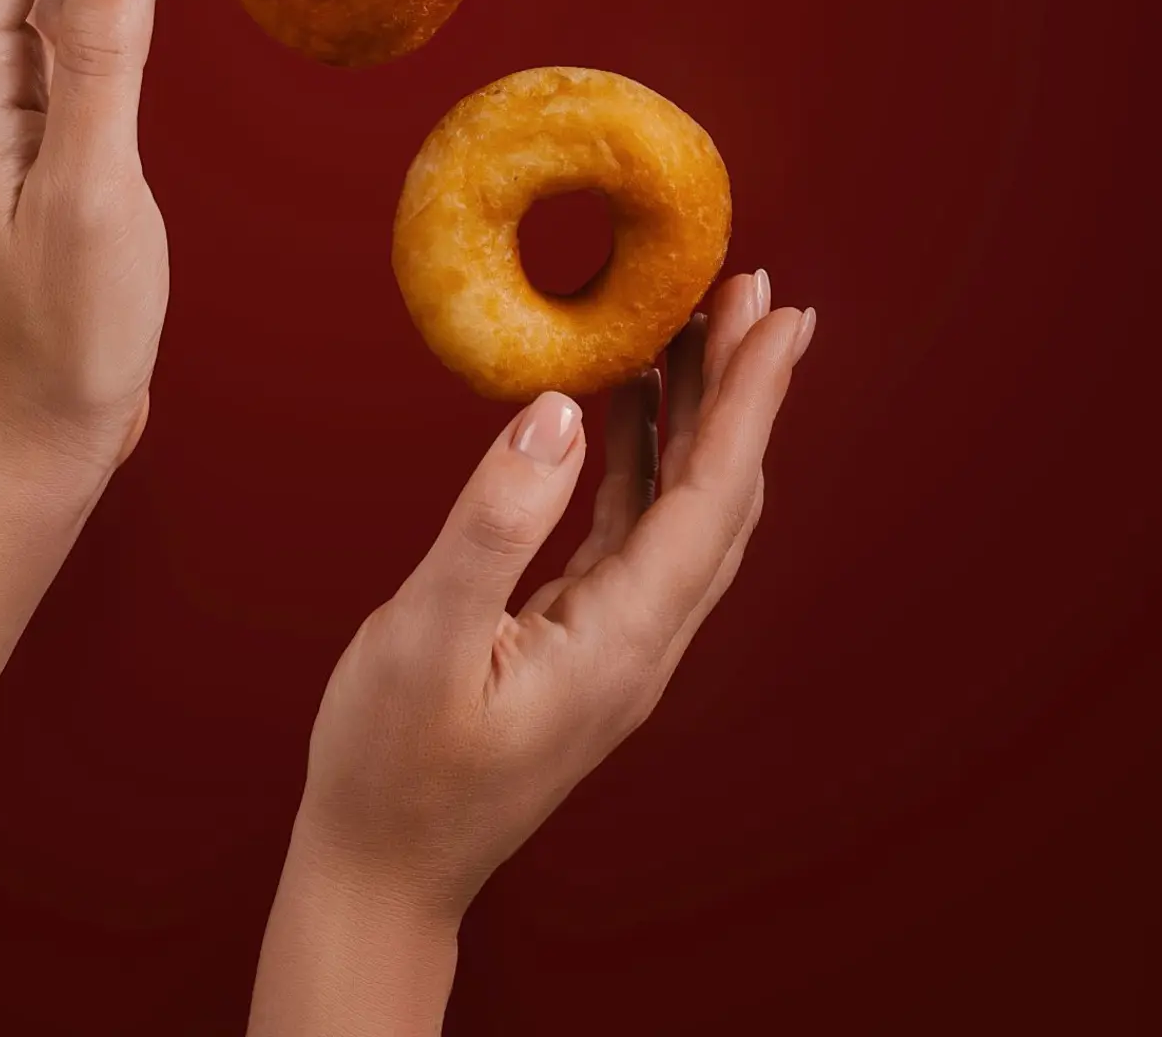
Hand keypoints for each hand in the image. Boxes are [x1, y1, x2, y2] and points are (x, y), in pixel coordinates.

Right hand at [290, 271, 813, 926]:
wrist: (379, 872)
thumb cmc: (390, 767)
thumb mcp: (427, 639)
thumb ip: (496, 523)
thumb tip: (560, 412)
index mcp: (623, 640)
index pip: (713, 495)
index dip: (751, 398)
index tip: (781, 314)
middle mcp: (642, 638)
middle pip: (719, 492)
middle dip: (742, 386)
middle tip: (752, 289)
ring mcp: (618, 639)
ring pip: (680, 504)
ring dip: (695, 412)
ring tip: (690, 321)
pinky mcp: (584, 635)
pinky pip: (632, 524)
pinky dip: (638, 451)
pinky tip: (618, 402)